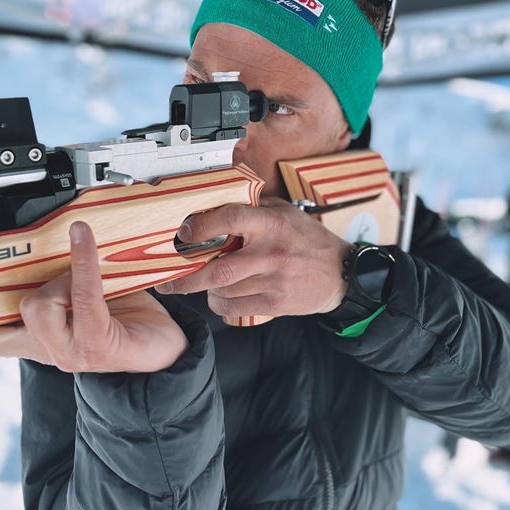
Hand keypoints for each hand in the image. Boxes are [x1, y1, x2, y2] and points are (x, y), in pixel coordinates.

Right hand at [0, 222, 188, 373]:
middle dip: (18, 291)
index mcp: (32, 337)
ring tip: (88, 275)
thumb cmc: (122, 316)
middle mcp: (46, 349)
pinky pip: (81, 295)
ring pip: (37, 306)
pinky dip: (83, 261)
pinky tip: (84, 238)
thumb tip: (22, 256)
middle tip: (46, 279)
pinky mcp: (95, 344)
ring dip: (62, 278)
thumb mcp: (73, 294)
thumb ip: (45, 282)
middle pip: (4, 316)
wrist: (166, 347)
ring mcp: (69, 351)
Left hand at [155, 199, 349, 318]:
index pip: (229, 219)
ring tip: (202, 283)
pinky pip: (234, 307)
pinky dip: (219, 303)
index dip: (200, 226)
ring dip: (205, 289)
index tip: (183, 233)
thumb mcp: (285, 212)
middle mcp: (270, 253)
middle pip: (218, 269)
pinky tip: (220, 296)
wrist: (340, 274)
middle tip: (168, 279)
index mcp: (271, 224)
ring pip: (223, 290)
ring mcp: (273, 280)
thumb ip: (253, 208)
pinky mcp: (275, 303)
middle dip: (186, 278)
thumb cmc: (308, 240)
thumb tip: (216, 201)